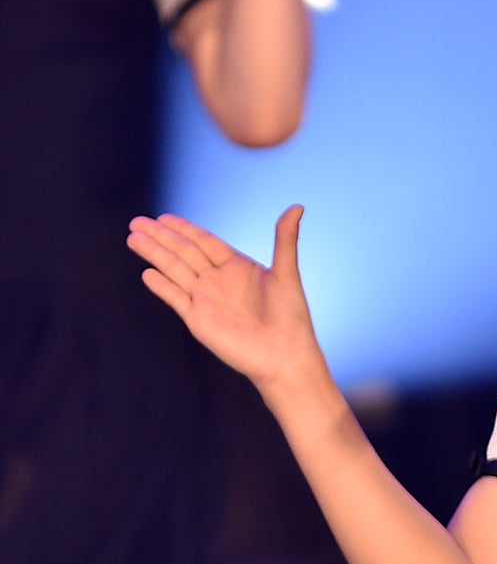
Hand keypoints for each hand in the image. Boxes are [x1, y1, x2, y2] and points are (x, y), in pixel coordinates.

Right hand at [126, 204, 325, 393]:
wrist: (284, 357)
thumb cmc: (292, 317)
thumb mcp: (287, 274)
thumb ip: (286, 240)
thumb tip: (298, 206)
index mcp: (238, 267)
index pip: (205, 242)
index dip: (184, 229)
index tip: (163, 217)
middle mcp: (219, 281)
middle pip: (184, 252)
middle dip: (161, 237)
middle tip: (137, 222)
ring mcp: (207, 299)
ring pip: (175, 271)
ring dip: (155, 255)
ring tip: (133, 238)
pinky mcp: (198, 320)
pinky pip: (176, 298)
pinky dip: (162, 286)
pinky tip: (147, 274)